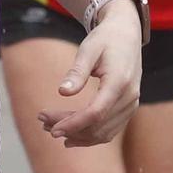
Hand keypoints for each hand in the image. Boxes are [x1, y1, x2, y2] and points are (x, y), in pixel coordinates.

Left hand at [37, 2, 143, 147]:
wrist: (126, 34)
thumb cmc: (105, 39)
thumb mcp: (88, 49)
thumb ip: (77, 71)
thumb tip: (62, 92)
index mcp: (119, 81)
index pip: (95, 112)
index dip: (73, 124)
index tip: (52, 129)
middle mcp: (129, 97)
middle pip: (97, 125)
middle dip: (69, 128)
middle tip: (42, 122)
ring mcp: (131, 105)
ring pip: (104, 132)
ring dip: (77, 135)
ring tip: (49, 128)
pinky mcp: (128, 108)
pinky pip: (110, 130)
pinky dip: (90, 136)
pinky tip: (70, 137)